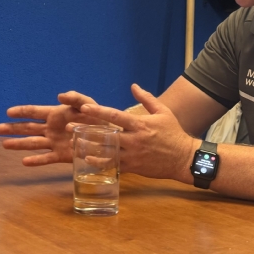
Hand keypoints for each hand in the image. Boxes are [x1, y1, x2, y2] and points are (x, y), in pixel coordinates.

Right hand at [0, 91, 105, 165]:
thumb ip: (75, 98)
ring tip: (5, 144)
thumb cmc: (98, 117)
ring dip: (19, 143)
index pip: (34, 112)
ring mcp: (55, 142)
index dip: (21, 111)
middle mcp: (52, 128)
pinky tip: (24, 162)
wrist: (109, 135)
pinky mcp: (62, 155)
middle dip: (13, 128)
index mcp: (56, 114)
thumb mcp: (88, 103)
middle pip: (28, 128)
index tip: (8, 112)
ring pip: (33, 143)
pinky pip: (46, 158)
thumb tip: (60, 95)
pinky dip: (36, 161)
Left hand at [79, 84, 197, 179]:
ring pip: (107, 151)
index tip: (84, 108)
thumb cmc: (174, 133)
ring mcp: (133, 155)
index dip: (99, 111)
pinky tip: (87, 159)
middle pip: (106, 134)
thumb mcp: (163, 112)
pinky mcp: (133, 167)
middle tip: (69, 127)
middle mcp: (134, 139)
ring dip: (89, 147)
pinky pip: (113, 165)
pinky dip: (100, 163)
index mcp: (140, 124)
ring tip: (73, 143)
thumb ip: (146, 98)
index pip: (115, 116)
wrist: (184, 158)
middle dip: (87, 130)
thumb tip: (133, 86)